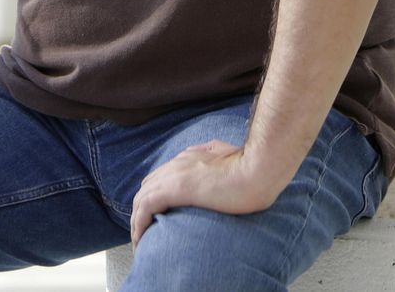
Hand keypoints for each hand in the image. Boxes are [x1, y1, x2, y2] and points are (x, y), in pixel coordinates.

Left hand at [128, 140, 281, 243]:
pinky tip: (140, 238)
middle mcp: (177, 163)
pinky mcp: (175, 188)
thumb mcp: (229, 154)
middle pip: (147, 187)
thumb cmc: (251, 167)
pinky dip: (139, 223)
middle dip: (141, 209)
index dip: (154, 195)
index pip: (161, 176)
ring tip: (138, 241)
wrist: (258, 169)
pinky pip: (145, 207)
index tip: (156, 214)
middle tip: (144, 231)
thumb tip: (213, 153)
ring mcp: (175, 174)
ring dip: (136, 220)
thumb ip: (215, 153)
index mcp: (189, 156)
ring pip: (141, 198)